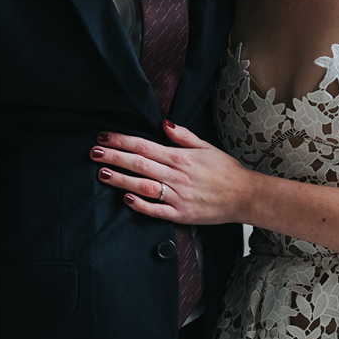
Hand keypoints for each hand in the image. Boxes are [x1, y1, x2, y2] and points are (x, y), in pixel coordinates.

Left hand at [90, 121, 254, 225]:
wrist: (245, 196)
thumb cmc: (226, 171)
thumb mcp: (207, 147)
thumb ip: (183, 136)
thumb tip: (164, 123)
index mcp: (181, 157)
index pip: (144, 145)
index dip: (121, 140)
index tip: (103, 136)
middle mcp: (177, 176)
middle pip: (139, 163)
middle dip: (114, 156)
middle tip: (93, 152)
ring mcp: (178, 196)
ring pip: (143, 186)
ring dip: (121, 179)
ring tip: (102, 173)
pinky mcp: (181, 214)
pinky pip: (156, 210)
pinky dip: (140, 205)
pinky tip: (126, 199)